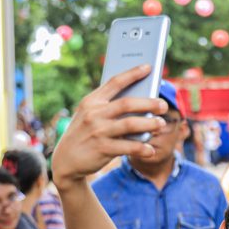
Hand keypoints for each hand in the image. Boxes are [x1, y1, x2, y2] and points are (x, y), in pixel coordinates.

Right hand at [52, 64, 167, 188]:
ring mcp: (98, 131)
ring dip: (149, 124)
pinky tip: (151, 150)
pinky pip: (128, 147)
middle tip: (163, 105)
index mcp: (91, 101)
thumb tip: (142, 101)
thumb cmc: (85, 134)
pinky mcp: (102, 149)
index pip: (115, 82)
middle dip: (149, 103)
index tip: (149, 66)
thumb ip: (110, 108)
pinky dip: (142, 148)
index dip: (133, 73)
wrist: (65, 161)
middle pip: (127, 103)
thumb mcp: (90, 116)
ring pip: (130, 124)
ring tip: (161, 124)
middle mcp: (94, 114)